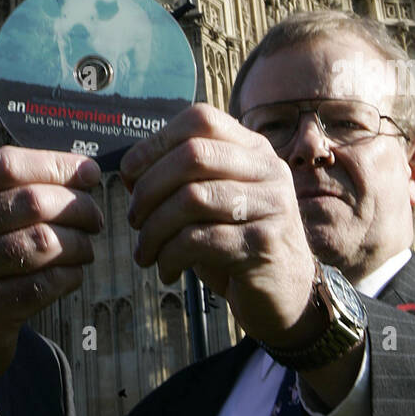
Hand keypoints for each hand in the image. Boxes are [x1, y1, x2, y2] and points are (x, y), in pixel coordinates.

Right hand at [0, 147, 101, 415]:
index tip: (89, 173)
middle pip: (28, 201)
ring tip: (86, 248)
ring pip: (42, 242)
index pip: (5, 165)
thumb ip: (9, 193)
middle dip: (76, 205)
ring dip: (78, 242)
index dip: (54, 164)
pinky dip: (70, 274)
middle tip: (94, 217)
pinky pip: (44, 283)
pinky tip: (73, 273)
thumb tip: (82, 172)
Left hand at [120, 105, 318, 346]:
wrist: (286, 294)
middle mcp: (268, 169)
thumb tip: (129, 171)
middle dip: (149, 187)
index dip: (155, 143)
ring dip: (154, 228)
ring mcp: (271, 205)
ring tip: (145, 250)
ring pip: (193, 199)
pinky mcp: (264, 245)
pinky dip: (170, 254)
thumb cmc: (236, 241)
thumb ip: (178, 179)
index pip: (200, 120)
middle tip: (134, 218)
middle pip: (193, 155)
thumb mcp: (211, 202)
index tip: (129, 174)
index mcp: (253, 148)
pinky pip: (201, 240)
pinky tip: (166, 269)